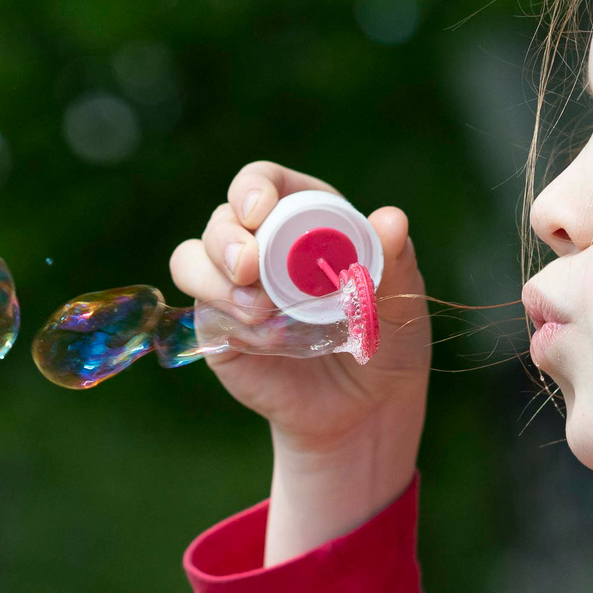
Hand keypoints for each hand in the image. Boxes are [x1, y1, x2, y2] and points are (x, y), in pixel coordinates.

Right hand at [167, 161, 431, 563]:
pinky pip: (203, 312)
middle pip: (220, 221)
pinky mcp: (220, 329)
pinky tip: (268, 341)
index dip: (251, 188)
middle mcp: (261, 246)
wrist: (364, 409)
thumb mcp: (400, 299)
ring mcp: (234, 288)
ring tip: (261, 313)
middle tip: (249, 268)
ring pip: (192, 260)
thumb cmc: (387, 341)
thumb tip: (391, 220)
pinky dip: (229, 321)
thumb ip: (395, 259)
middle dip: (225, 240)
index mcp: (303, 218)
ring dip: (216, 281)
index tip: (258, 212)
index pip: (262, 183)